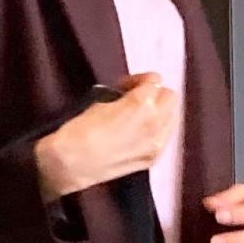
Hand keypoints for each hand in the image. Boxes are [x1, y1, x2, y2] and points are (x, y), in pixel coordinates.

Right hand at [35, 72, 178, 198]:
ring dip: (161, 112)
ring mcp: (156, 143)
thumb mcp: (102, 102)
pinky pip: (164, 138)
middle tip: (139, 98)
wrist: (72, 163)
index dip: (139, 80)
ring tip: (142, 116)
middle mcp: (154, 122)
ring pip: (172, 118)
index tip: (127, 85)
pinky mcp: (152, 158)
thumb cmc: (80, 131)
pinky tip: (142, 133)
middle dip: (156, 94)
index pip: (154, 80)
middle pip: (170, 97)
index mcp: (141, 103)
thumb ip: (124, 97)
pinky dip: (158, 131)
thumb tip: (129, 97)